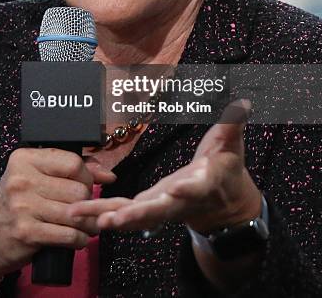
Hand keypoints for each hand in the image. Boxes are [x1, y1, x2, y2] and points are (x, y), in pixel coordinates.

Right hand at [0, 147, 115, 278]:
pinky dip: (79, 239)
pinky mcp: (27, 232)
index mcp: (24, 159)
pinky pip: (68, 235)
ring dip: (88, 223)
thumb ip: (70, 168)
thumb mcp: (36, 177)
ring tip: (87, 225)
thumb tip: (106, 173)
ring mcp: (22, 206)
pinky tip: (77, 238)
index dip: (87, 175)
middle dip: (88, 201)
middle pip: (77, 189)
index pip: (72, 162)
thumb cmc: (17, 203)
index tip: (87, 184)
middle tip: (85, 208)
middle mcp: (21, 180)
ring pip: (76, 213)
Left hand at [68, 100, 260, 234]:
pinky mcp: (149, 207)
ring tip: (80, 215)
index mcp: (204, 183)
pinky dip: (101, 212)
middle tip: (112, 219)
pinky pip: (123, 212)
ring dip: (107, 215)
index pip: (196, 187)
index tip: (176, 188)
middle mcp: (180, 200)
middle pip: (157, 210)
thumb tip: (243, 102)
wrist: (223, 202)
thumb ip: (233, 124)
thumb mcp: (232, 144)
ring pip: (132, 216)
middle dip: (134, 215)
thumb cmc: (225, 167)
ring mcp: (162, 207)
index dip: (187, 188)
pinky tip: (78, 212)